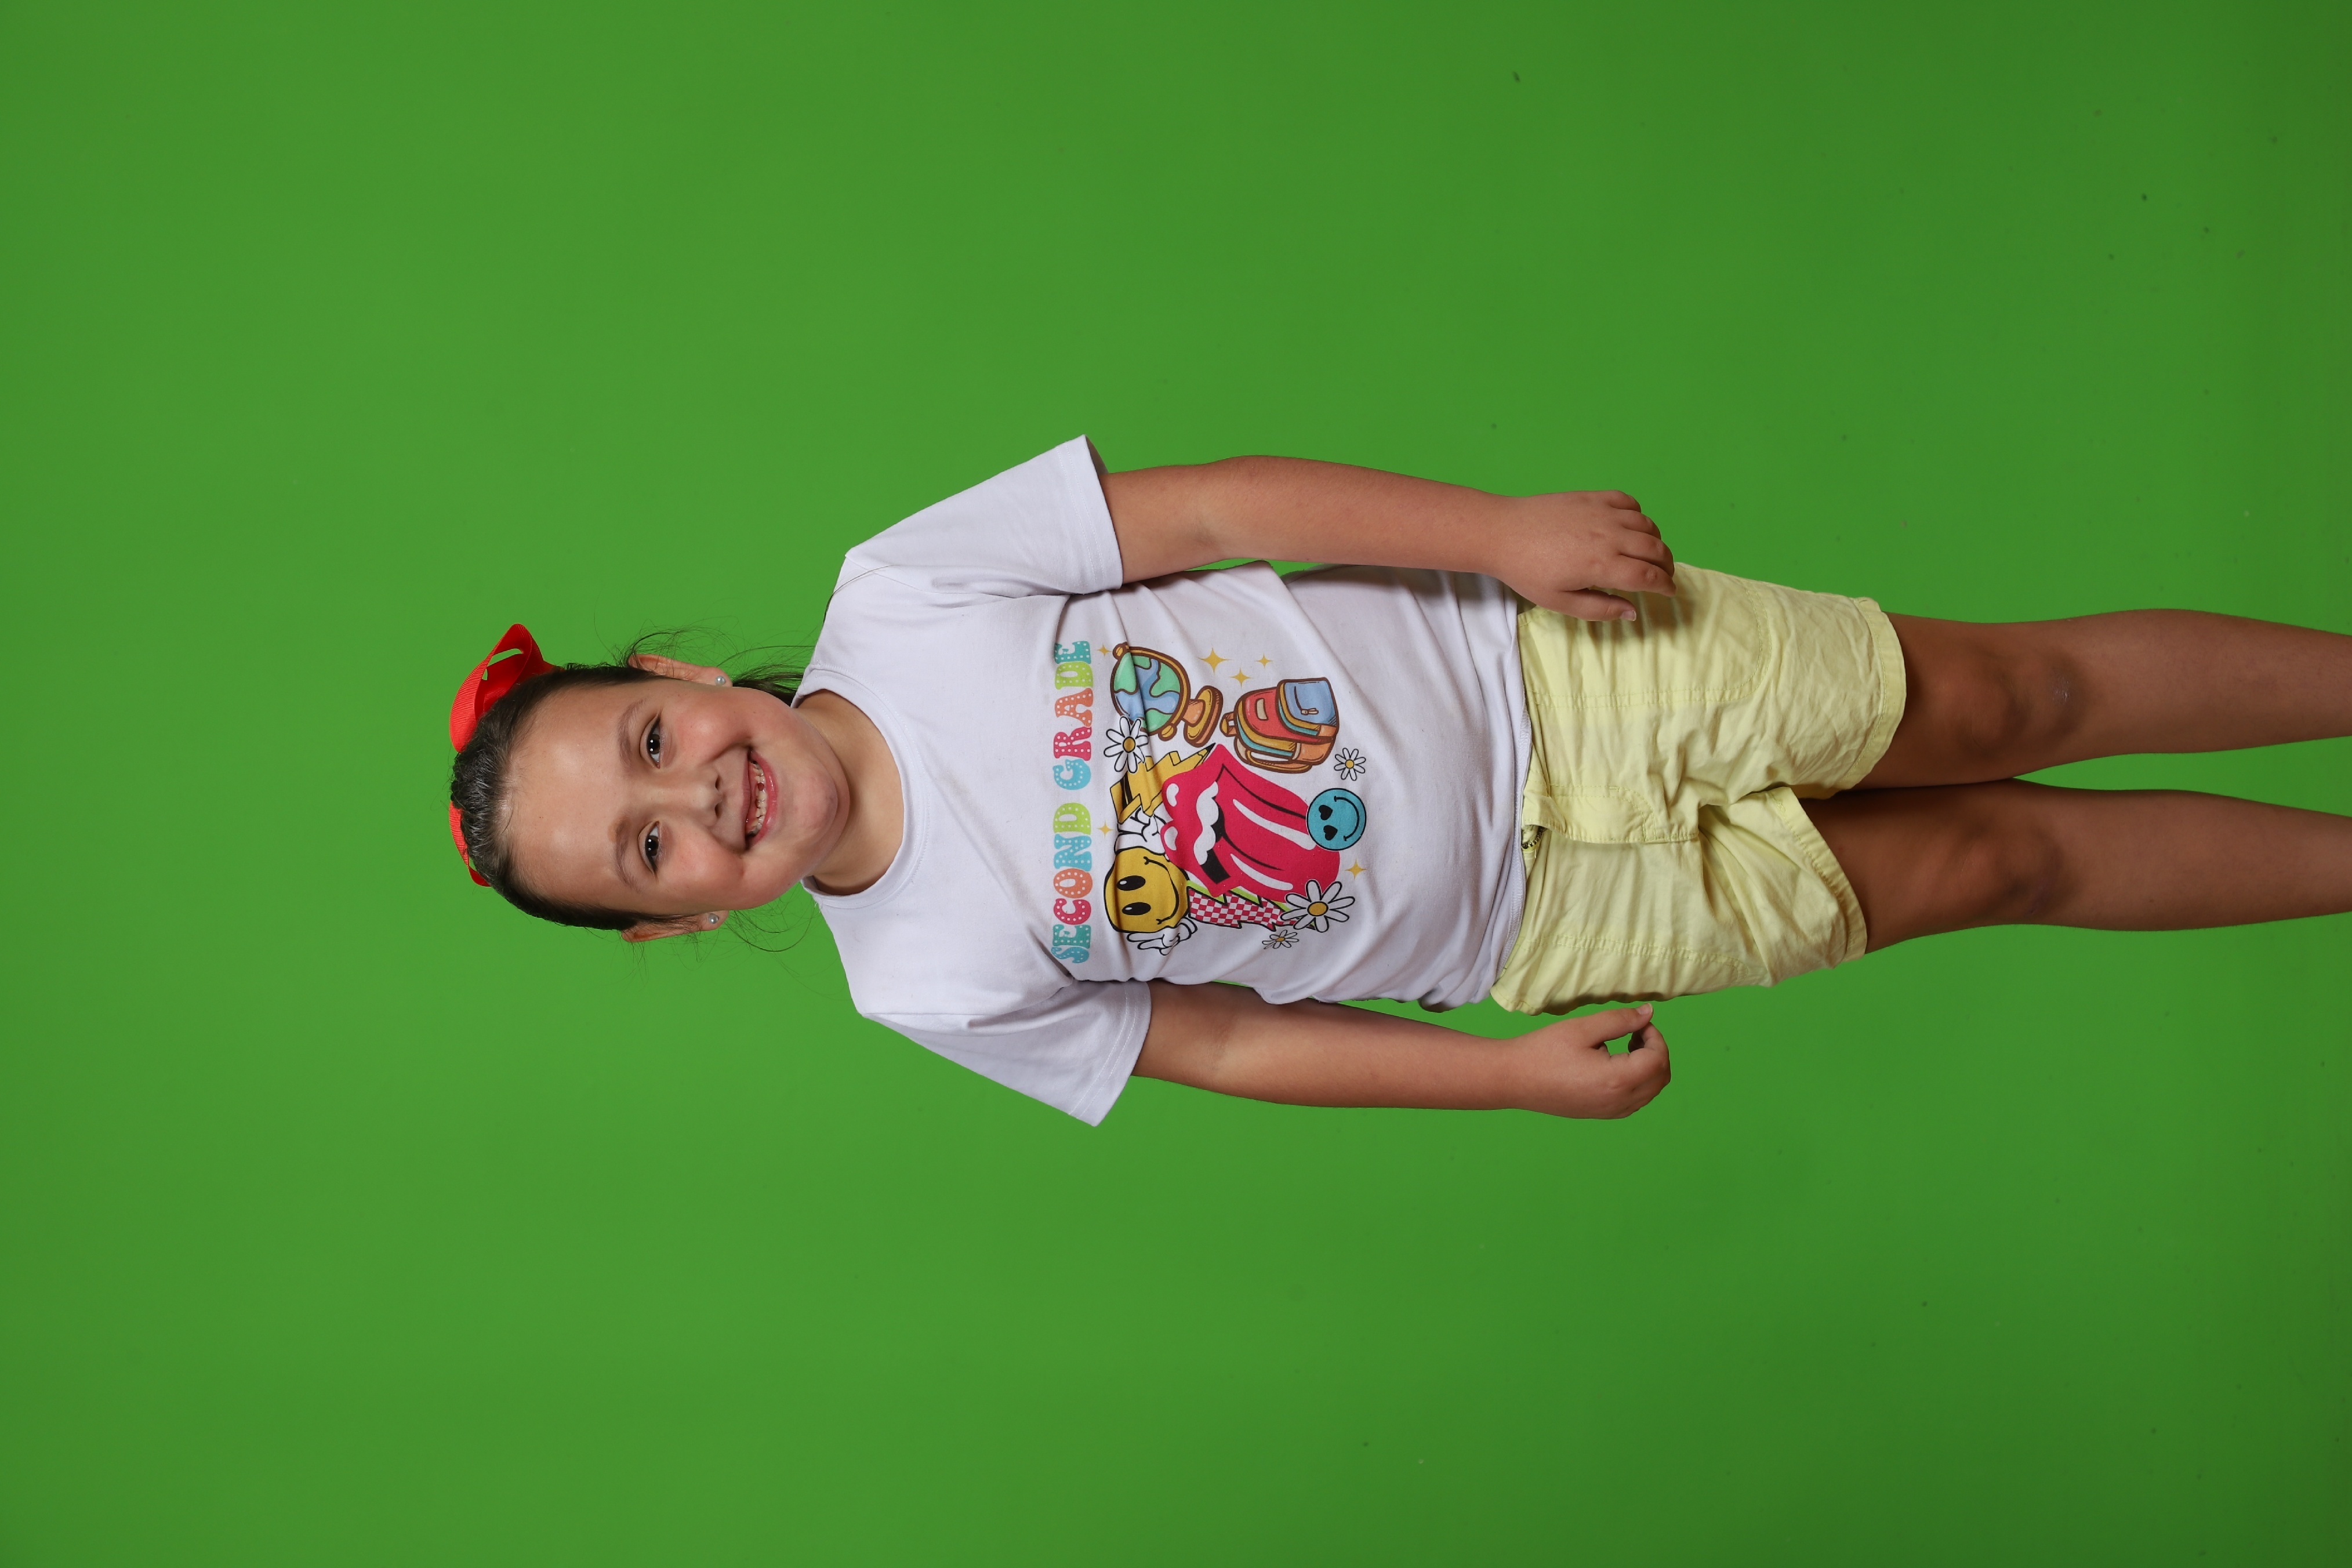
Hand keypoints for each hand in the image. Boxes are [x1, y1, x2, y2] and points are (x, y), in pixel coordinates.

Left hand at [1490, 491, 1676, 620]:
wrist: (1502, 533)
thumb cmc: (1528, 572)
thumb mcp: (1560, 602)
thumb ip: (1600, 609)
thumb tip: (1632, 612)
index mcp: (1602, 565)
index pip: (1649, 576)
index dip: (1665, 585)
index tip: (1670, 591)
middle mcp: (1609, 536)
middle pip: (1655, 549)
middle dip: (1667, 565)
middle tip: (1664, 575)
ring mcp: (1602, 512)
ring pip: (1646, 524)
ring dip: (1656, 540)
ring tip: (1651, 553)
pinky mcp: (1592, 496)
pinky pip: (1628, 501)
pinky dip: (1638, 513)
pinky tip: (1631, 524)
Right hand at [1514, 1005, 1671, 1117]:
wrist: (1513, 1079)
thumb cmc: (1544, 1051)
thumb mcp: (1582, 1028)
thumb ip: (1619, 1020)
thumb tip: (1649, 1013)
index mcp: (1617, 1079)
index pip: (1658, 1059)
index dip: (1655, 1036)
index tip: (1638, 1021)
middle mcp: (1619, 1101)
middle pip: (1661, 1078)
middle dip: (1656, 1051)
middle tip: (1635, 1031)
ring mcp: (1611, 1112)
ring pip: (1651, 1091)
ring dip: (1649, 1067)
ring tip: (1627, 1045)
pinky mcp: (1602, 1114)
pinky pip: (1636, 1100)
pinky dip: (1638, 1081)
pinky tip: (1616, 1064)